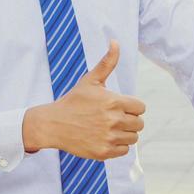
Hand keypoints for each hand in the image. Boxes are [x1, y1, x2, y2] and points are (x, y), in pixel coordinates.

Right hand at [22, 41, 146, 159]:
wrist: (53, 124)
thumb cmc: (73, 101)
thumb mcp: (90, 80)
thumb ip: (107, 62)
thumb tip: (115, 41)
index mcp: (114, 101)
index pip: (140, 108)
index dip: (131, 107)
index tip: (118, 107)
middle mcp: (114, 120)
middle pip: (139, 124)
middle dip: (129, 120)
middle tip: (112, 118)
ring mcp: (109, 137)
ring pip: (133, 138)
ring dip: (125, 134)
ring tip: (109, 128)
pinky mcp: (104, 152)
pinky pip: (124, 151)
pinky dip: (118, 146)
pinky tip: (104, 138)